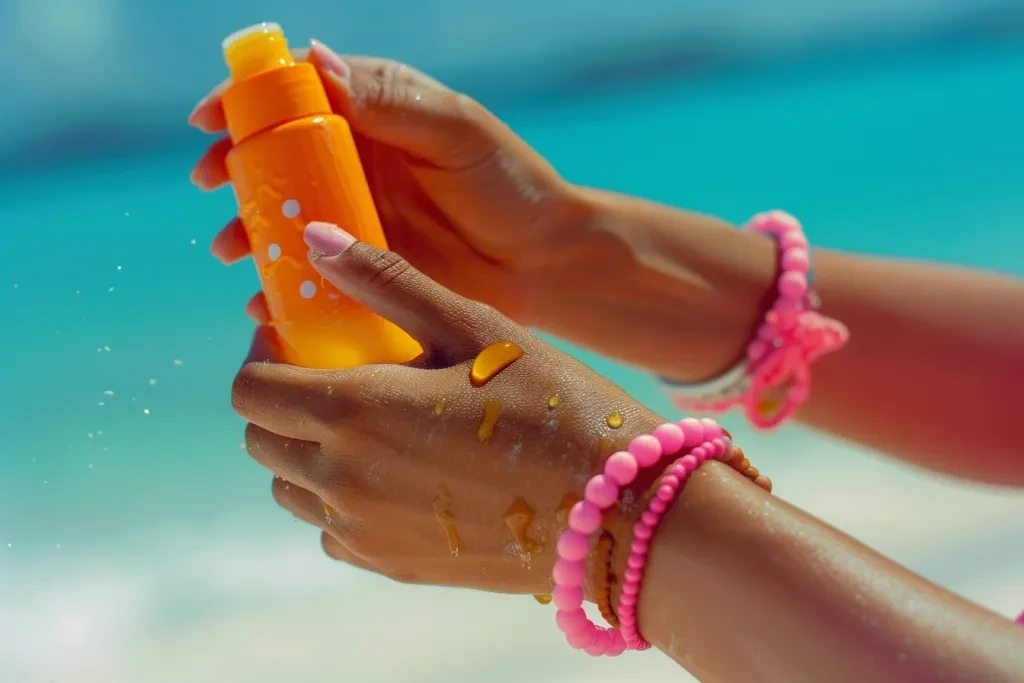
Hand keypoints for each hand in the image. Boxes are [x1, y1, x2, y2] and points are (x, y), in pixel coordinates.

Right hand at [189, 40, 586, 323]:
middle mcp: (354, 163)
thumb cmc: (507, 184)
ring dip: (247, 231)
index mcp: (372, 114)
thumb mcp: (454, 131)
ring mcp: (354, 217)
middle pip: (275, 156)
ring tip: (231, 251)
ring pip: (284, 217)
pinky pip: (309, 274)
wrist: (541, 261)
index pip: (297, 93)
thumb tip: (316, 60)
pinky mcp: (362, 267)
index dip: (247, 99)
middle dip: (233, 168)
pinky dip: (282, 288)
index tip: (210, 117)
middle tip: (211, 184)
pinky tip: (265, 303)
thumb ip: (390, 101)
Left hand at [231, 222, 664, 594]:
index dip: (261, 358)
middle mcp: (344, 480)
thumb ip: (386, 282)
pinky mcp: (393, 565)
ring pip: (292, 490)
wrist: (614, 509)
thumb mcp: (473, 327)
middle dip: (279, 401)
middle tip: (333, 375)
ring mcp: (365, 531)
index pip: (250, 391)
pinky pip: (333, 532)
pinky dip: (340, 500)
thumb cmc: (552, 404)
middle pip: (261, 441)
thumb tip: (315, 237)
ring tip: (365, 423)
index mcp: (354, 412)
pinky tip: (393, 473)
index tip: (296, 340)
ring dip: (306, 451)